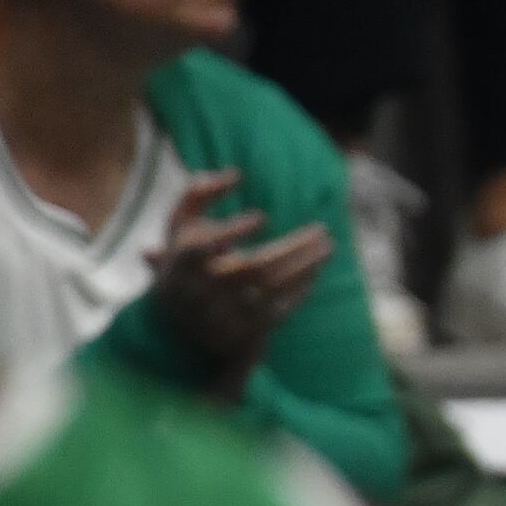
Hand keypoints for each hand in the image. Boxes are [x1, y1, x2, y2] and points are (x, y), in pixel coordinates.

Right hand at [139, 172, 331, 380]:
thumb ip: (196, 195)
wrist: (180, 331)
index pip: (199, 250)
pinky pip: (281, 309)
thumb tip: (235, 173)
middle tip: (322, 229)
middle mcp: (200, 293)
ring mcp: (225, 315)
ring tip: (328, 245)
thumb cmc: (185, 265)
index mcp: (178, 265)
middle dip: (291, 247)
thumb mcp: (178, 230)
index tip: (261, 217)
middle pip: (251, 268)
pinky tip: (315, 269)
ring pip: (272, 288)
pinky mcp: (246, 331)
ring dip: (306, 265)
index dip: (229, 232)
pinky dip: (301, 288)